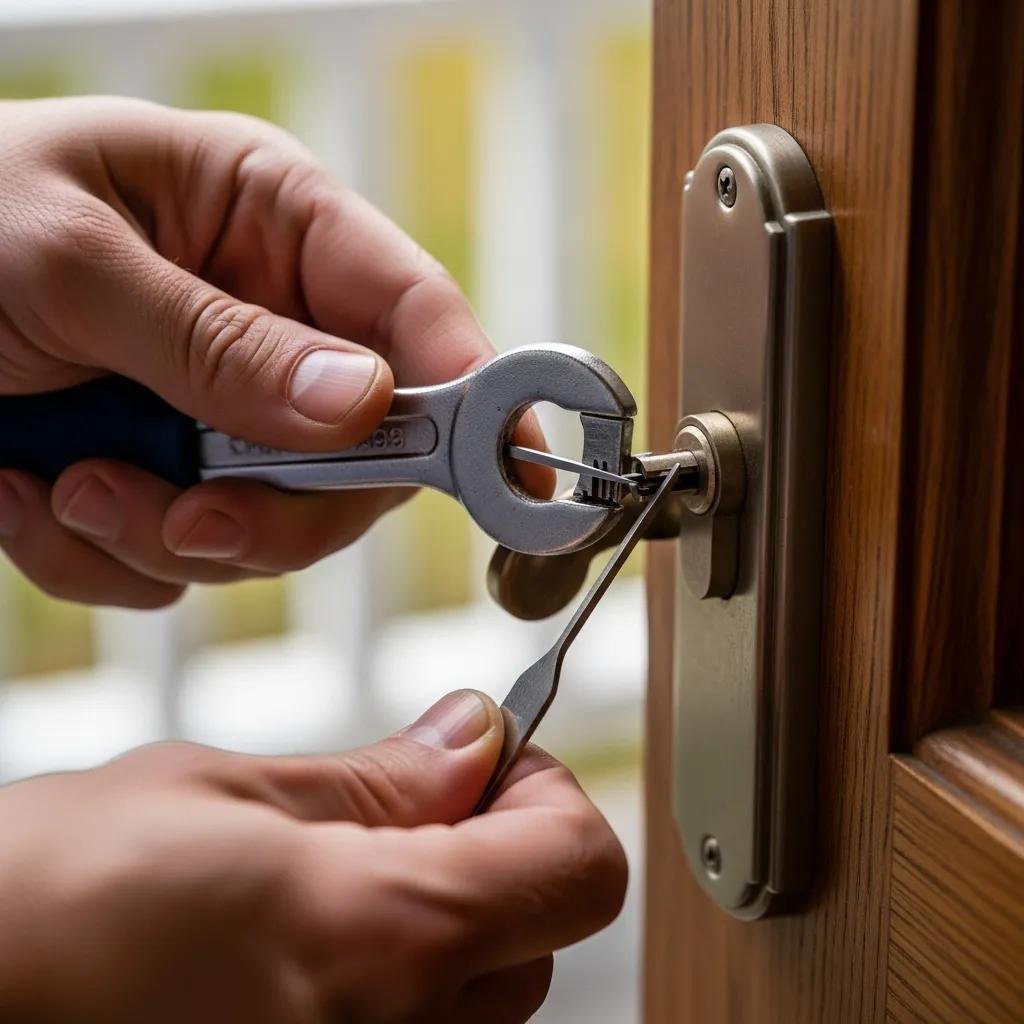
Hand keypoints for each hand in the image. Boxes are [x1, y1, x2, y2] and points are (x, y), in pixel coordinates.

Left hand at [0, 97, 551, 607]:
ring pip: (275, 528)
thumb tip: (361, 404)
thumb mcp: (65, 261)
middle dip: (280, 510)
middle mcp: (270, 324)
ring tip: (70, 486)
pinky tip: (34, 495)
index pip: (421, 318)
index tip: (512, 476)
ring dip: (170, 536)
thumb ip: (218, 341)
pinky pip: (183, 562)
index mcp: (272, 224)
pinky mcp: (166, 478)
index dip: (479, 399)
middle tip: (191, 518)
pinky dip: (107, 558)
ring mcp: (222, 413)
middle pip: (366, 458)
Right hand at [0, 690, 625, 1022]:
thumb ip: (379, 780)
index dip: (545, 793)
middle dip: (497, 852)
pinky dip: (403, 984)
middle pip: (541, 936)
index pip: (579, 869)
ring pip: (488, 998)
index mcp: (381, 941)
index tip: (488, 761)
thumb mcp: (225, 792)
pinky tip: (315, 947)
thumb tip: (476, 737)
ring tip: (339, 881)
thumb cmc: (49, 898)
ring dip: (451, 923)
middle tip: (406, 807)